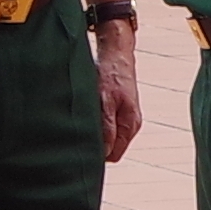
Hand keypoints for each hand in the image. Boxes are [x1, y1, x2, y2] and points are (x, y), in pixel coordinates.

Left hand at [92, 28, 141, 164]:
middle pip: (112, 149)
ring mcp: (127, 119)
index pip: (114, 155)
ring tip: (84, 121)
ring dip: (97, 134)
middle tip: (79, 135)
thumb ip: (106, 128)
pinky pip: (109, 128)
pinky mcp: (121, 112)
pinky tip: (90, 114)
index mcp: (130, 125)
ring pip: (109, 139)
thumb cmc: (110, 74)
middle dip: (96, 145)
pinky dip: (98, 124)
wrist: (116, 54)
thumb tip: (104, 152)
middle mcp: (131, 125)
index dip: (98, 155)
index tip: (82, 148)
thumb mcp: (105, 102)